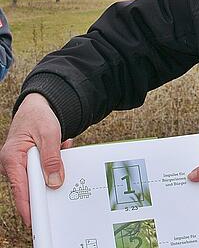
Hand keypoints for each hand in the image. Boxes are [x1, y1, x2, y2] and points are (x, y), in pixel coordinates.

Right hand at [0, 93, 73, 225]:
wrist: (40, 105)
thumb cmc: (39, 116)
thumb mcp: (49, 134)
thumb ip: (52, 158)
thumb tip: (54, 181)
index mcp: (11, 158)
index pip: (20, 188)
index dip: (28, 205)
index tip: (36, 218)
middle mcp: (13, 164)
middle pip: (31, 186)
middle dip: (49, 183)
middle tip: (61, 183)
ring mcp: (22, 164)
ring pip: (41, 177)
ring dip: (55, 167)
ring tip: (61, 147)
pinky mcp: (32, 162)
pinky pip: (46, 169)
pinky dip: (56, 161)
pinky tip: (62, 147)